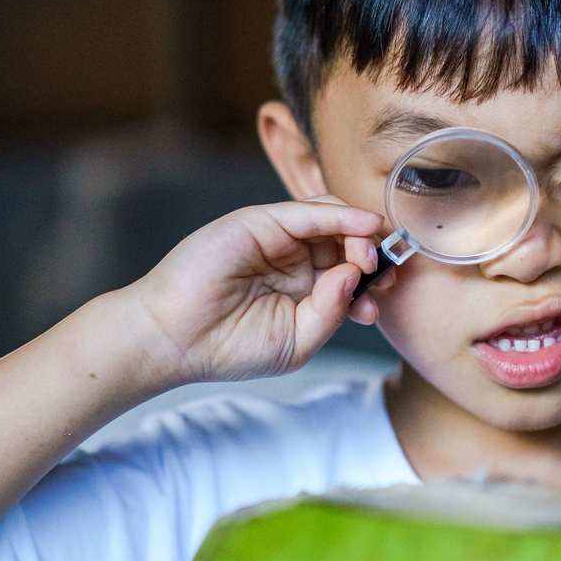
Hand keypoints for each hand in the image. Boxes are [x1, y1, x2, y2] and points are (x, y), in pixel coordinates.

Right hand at [133, 198, 385, 384]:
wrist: (175, 340)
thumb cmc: (230, 347)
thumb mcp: (299, 340)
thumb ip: (332, 310)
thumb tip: (357, 276)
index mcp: (304, 289)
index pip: (350, 273)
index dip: (374, 280)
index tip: (385, 296)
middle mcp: (293, 260)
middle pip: (346, 243)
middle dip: (373, 255)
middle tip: (385, 273)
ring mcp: (276, 239)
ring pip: (331, 220)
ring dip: (359, 234)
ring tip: (372, 255)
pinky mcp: (259, 223)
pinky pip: (306, 213)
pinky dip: (339, 215)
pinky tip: (363, 226)